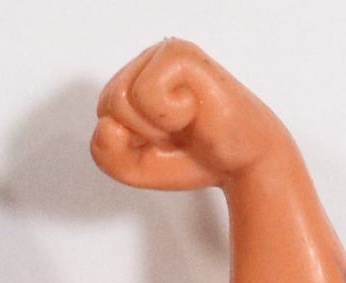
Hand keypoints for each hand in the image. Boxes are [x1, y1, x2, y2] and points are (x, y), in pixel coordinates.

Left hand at [91, 41, 286, 190]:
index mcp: (135, 78)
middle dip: (140, 133)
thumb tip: (106, 124)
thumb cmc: (193, 156)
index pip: (103, 115)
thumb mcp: (134, 167)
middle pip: (108, 106)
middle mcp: (148, 59)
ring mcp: (165, 52)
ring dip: (154, 126)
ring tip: (185, 121)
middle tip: (175, 132)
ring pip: (120, 100)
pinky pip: (145, 93)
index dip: (130, 141)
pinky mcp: (181, 54)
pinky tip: (194, 109)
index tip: (163, 139)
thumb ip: (104, 154)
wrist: (242, 161)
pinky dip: (168, 115)